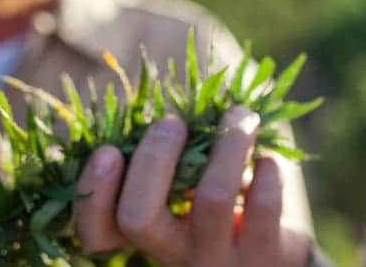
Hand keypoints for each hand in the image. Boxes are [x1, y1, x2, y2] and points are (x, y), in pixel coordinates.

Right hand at [74, 107, 313, 265]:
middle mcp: (172, 255)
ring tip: (239, 115)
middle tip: (172, 123)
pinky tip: (267, 160)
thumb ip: (165, 161)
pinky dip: (267, 172)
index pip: (96, 233)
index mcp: (145, 235)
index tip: (108, 150)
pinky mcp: (264, 257)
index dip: (94, 194)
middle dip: (153, 158)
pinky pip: (263, 208)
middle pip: (140, 217)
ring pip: (212, 198)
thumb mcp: (183, 190)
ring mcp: (217, 260)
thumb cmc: (216, 207)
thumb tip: (158, 112)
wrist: (271, 258)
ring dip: (226, 144)